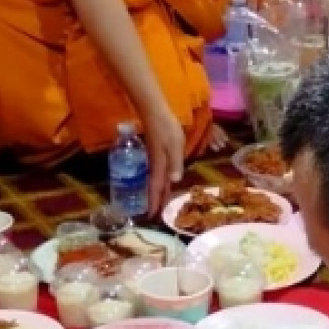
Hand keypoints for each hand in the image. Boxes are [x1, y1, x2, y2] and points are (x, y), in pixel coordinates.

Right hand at [138, 97, 189, 220]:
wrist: (154, 112)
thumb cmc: (166, 127)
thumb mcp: (175, 145)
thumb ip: (175, 163)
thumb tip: (174, 181)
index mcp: (160, 165)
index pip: (157, 188)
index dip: (155, 202)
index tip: (152, 216)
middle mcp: (155, 165)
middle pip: (155, 186)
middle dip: (154, 200)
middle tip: (154, 215)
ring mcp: (154, 159)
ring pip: (155, 180)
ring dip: (156, 192)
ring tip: (157, 203)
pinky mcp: (156, 153)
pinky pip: (156, 172)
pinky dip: (158, 181)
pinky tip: (161, 181)